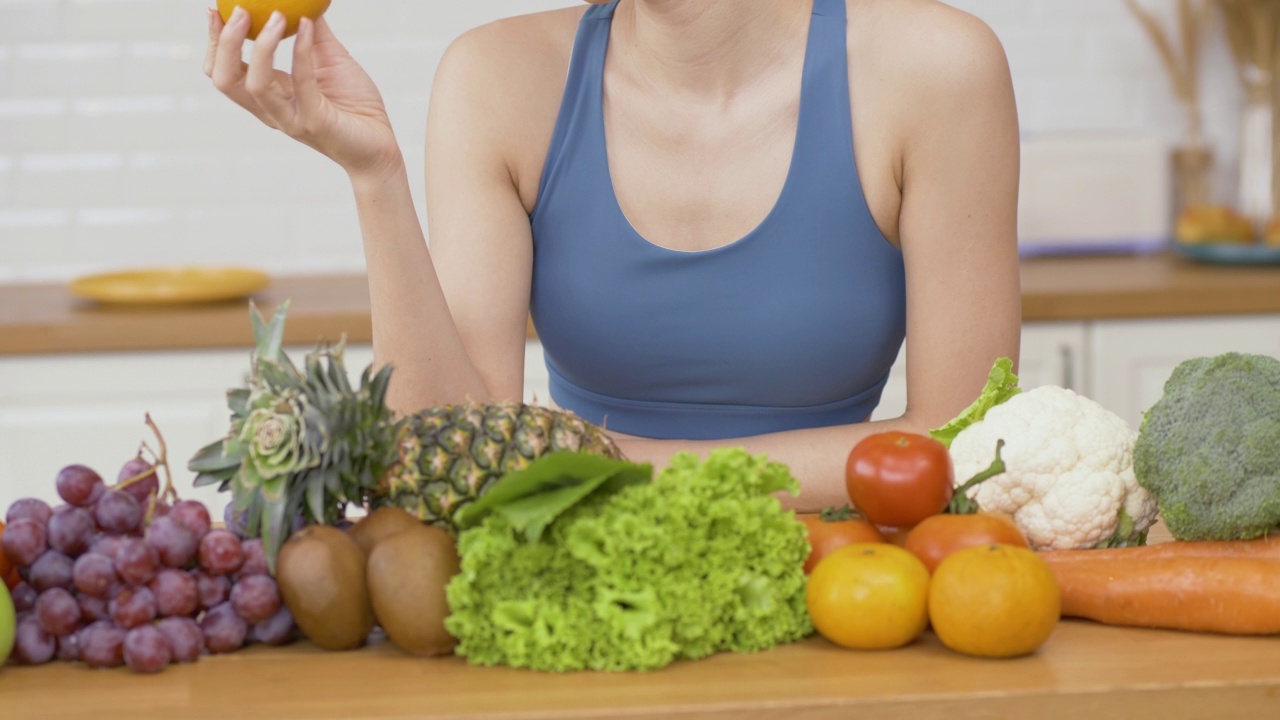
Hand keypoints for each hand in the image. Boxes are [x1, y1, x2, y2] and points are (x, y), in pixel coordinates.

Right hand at [204, 7, 401, 178]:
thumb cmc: (355, 104)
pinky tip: (308, 25)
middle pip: (226, 80)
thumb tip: (302, 2)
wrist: (381, 145)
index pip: (226, 71)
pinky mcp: (315, 123)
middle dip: (225, 43)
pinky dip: (301, 51)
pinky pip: (302, 83)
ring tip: (275, 15)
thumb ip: (312, 33)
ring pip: (256, 85)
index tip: (215, 9)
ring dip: (262, 46)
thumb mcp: (330, 59)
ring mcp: (291, 119)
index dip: (215, 41)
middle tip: (238, 10)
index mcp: (267, 95)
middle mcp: (272, 110)